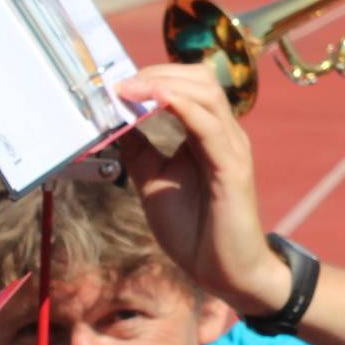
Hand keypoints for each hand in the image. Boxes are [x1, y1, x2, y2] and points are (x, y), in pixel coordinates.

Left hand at [110, 63, 288, 315]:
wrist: (225, 272)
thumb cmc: (195, 230)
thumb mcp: (153, 181)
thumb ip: (139, 150)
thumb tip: (112, 123)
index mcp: (207, 134)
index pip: (188, 85)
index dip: (153, 76)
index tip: (115, 83)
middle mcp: (224, 133)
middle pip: (200, 78)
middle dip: (157, 72)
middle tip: (119, 83)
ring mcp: (231, 147)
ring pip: (206, 93)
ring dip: (164, 83)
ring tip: (129, 88)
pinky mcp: (232, 168)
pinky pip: (208, 125)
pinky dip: (182, 106)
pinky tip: (158, 100)